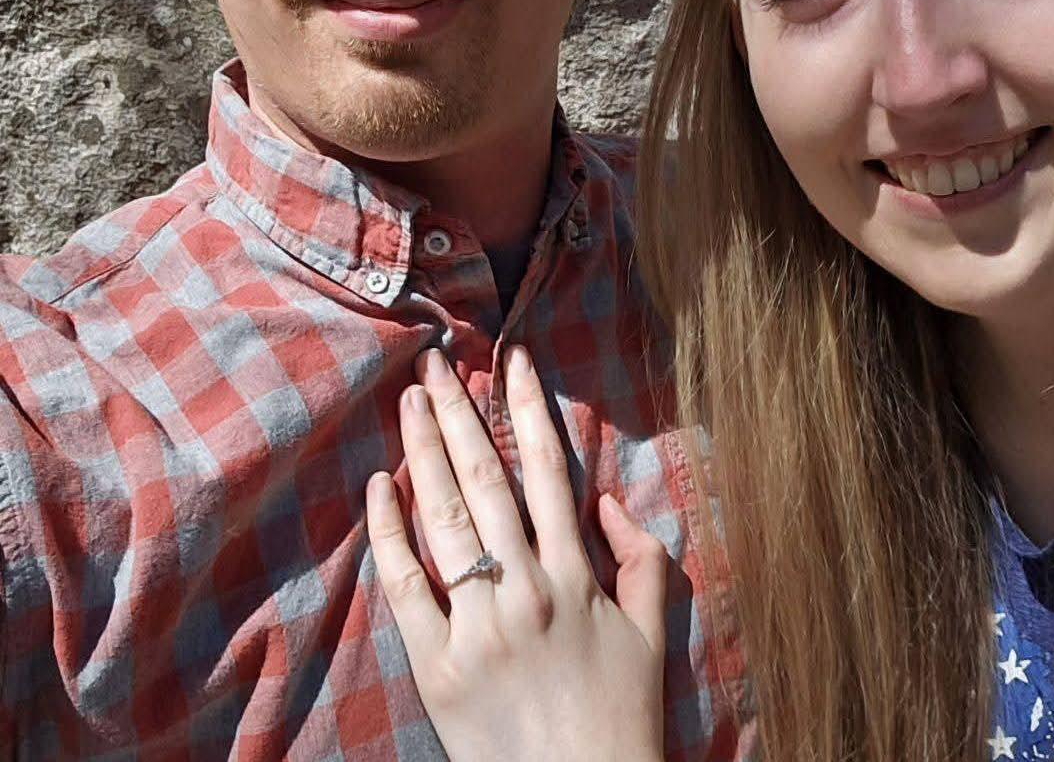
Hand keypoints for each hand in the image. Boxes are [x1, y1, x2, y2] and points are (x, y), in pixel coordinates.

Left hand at [366, 344, 667, 761]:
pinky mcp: (437, 665)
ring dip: (424, 451)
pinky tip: (381, 486)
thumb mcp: (651, 631)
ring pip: (446, 517)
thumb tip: (601, 499)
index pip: (546, 469)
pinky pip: (407, 587)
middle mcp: (525, 587)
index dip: (526, 407)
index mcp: (576, 574)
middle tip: (434, 362)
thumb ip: (642, 556)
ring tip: (408, 400)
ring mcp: (477, 625)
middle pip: (486, 479)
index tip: (509, 358)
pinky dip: (391, 533)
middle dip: (458, 413)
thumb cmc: (620, 716)